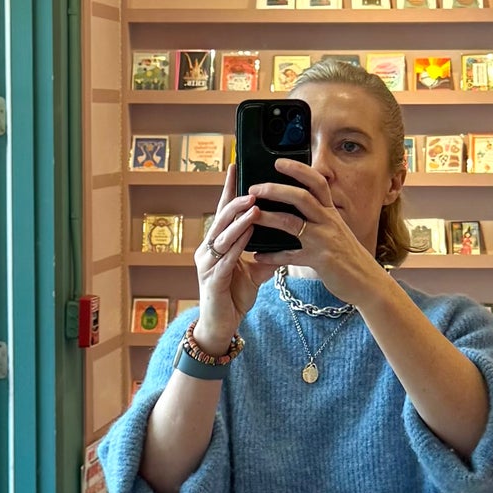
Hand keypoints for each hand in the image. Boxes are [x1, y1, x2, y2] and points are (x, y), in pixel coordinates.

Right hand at [190, 166, 284, 348]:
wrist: (222, 326)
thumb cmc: (234, 296)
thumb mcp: (255, 272)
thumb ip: (266, 254)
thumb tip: (286, 239)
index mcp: (217, 244)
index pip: (224, 212)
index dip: (228, 189)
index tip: (235, 166)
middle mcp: (208, 250)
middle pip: (220, 220)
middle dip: (235, 202)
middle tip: (251, 187)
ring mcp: (207, 265)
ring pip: (221, 237)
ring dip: (238, 222)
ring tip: (252, 208)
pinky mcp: (212, 282)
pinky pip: (225, 261)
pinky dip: (237, 248)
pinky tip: (247, 239)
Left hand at [245, 158, 389, 309]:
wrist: (368, 282)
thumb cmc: (349, 257)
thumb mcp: (337, 231)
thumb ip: (320, 218)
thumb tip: (300, 206)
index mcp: (331, 212)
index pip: (317, 182)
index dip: (298, 169)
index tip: (278, 162)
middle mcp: (329, 222)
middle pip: (301, 197)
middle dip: (275, 189)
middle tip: (254, 188)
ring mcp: (324, 240)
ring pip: (292, 222)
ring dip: (268, 217)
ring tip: (251, 216)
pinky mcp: (320, 260)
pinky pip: (291, 256)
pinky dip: (273, 255)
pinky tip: (258, 255)